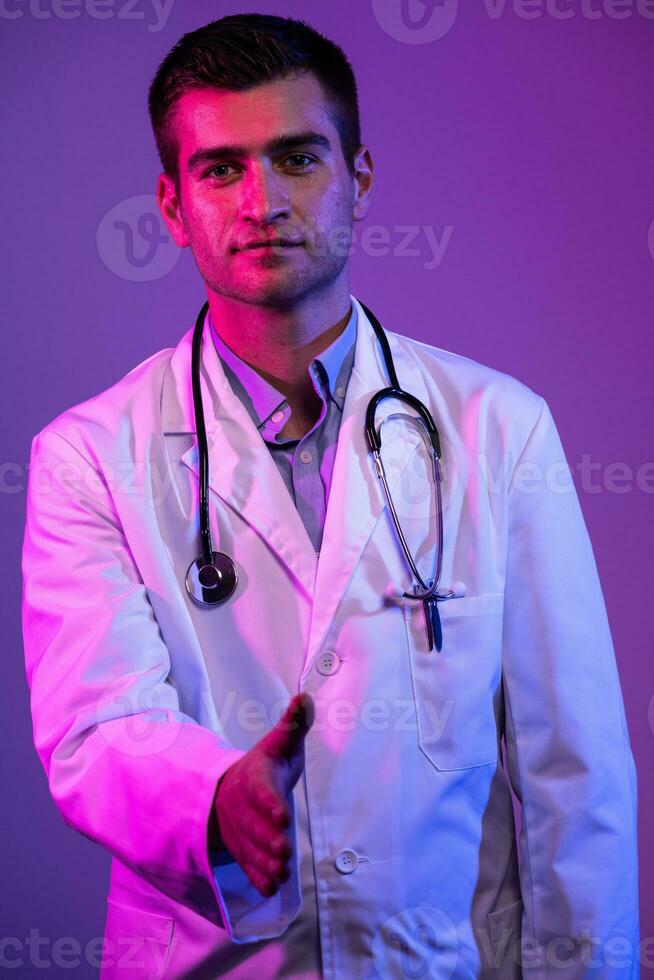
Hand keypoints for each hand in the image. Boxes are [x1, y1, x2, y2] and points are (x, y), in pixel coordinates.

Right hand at [209, 692, 313, 896]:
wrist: (230, 788)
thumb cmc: (266, 764)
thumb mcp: (279, 742)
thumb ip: (294, 724)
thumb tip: (305, 697)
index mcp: (253, 775)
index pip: (260, 789)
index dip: (270, 803)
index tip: (283, 815)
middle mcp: (241, 804)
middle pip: (252, 823)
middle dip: (267, 838)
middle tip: (284, 851)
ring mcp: (238, 827)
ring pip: (248, 846)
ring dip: (263, 861)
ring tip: (280, 873)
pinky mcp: (241, 846)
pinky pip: (245, 863)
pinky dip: (256, 876)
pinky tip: (269, 889)